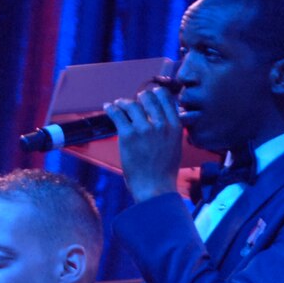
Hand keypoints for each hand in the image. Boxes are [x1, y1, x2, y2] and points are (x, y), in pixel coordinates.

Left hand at [100, 86, 184, 201]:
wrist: (155, 188)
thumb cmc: (164, 171)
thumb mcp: (176, 146)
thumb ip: (170, 130)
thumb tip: (162, 117)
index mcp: (174, 126)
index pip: (165, 98)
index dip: (155, 94)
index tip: (150, 95)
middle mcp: (160, 124)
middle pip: (147, 98)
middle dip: (139, 98)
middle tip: (133, 102)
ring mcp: (143, 128)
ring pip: (131, 104)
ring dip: (123, 102)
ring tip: (118, 104)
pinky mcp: (127, 135)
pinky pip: (117, 114)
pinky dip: (111, 108)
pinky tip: (108, 107)